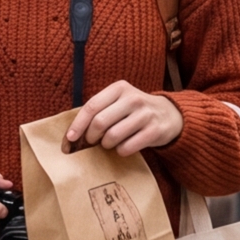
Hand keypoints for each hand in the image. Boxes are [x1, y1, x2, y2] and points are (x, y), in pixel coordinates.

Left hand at [68, 80, 184, 155]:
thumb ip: (99, 110)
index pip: (92, 106)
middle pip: (100, 122)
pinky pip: (127, 147)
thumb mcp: (119, 101)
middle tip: (92, 142)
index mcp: (120, 88)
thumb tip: (73, 134)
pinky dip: (121, 151)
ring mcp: (145, 114)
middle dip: (91, 137)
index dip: (78, 124)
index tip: (70, 138)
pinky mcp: (154, 131)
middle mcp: (133, 98)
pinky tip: (124, 147)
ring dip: (106, 145)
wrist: (169, 114)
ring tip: (109, 143)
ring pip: (113, 136)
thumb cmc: (134, 110)